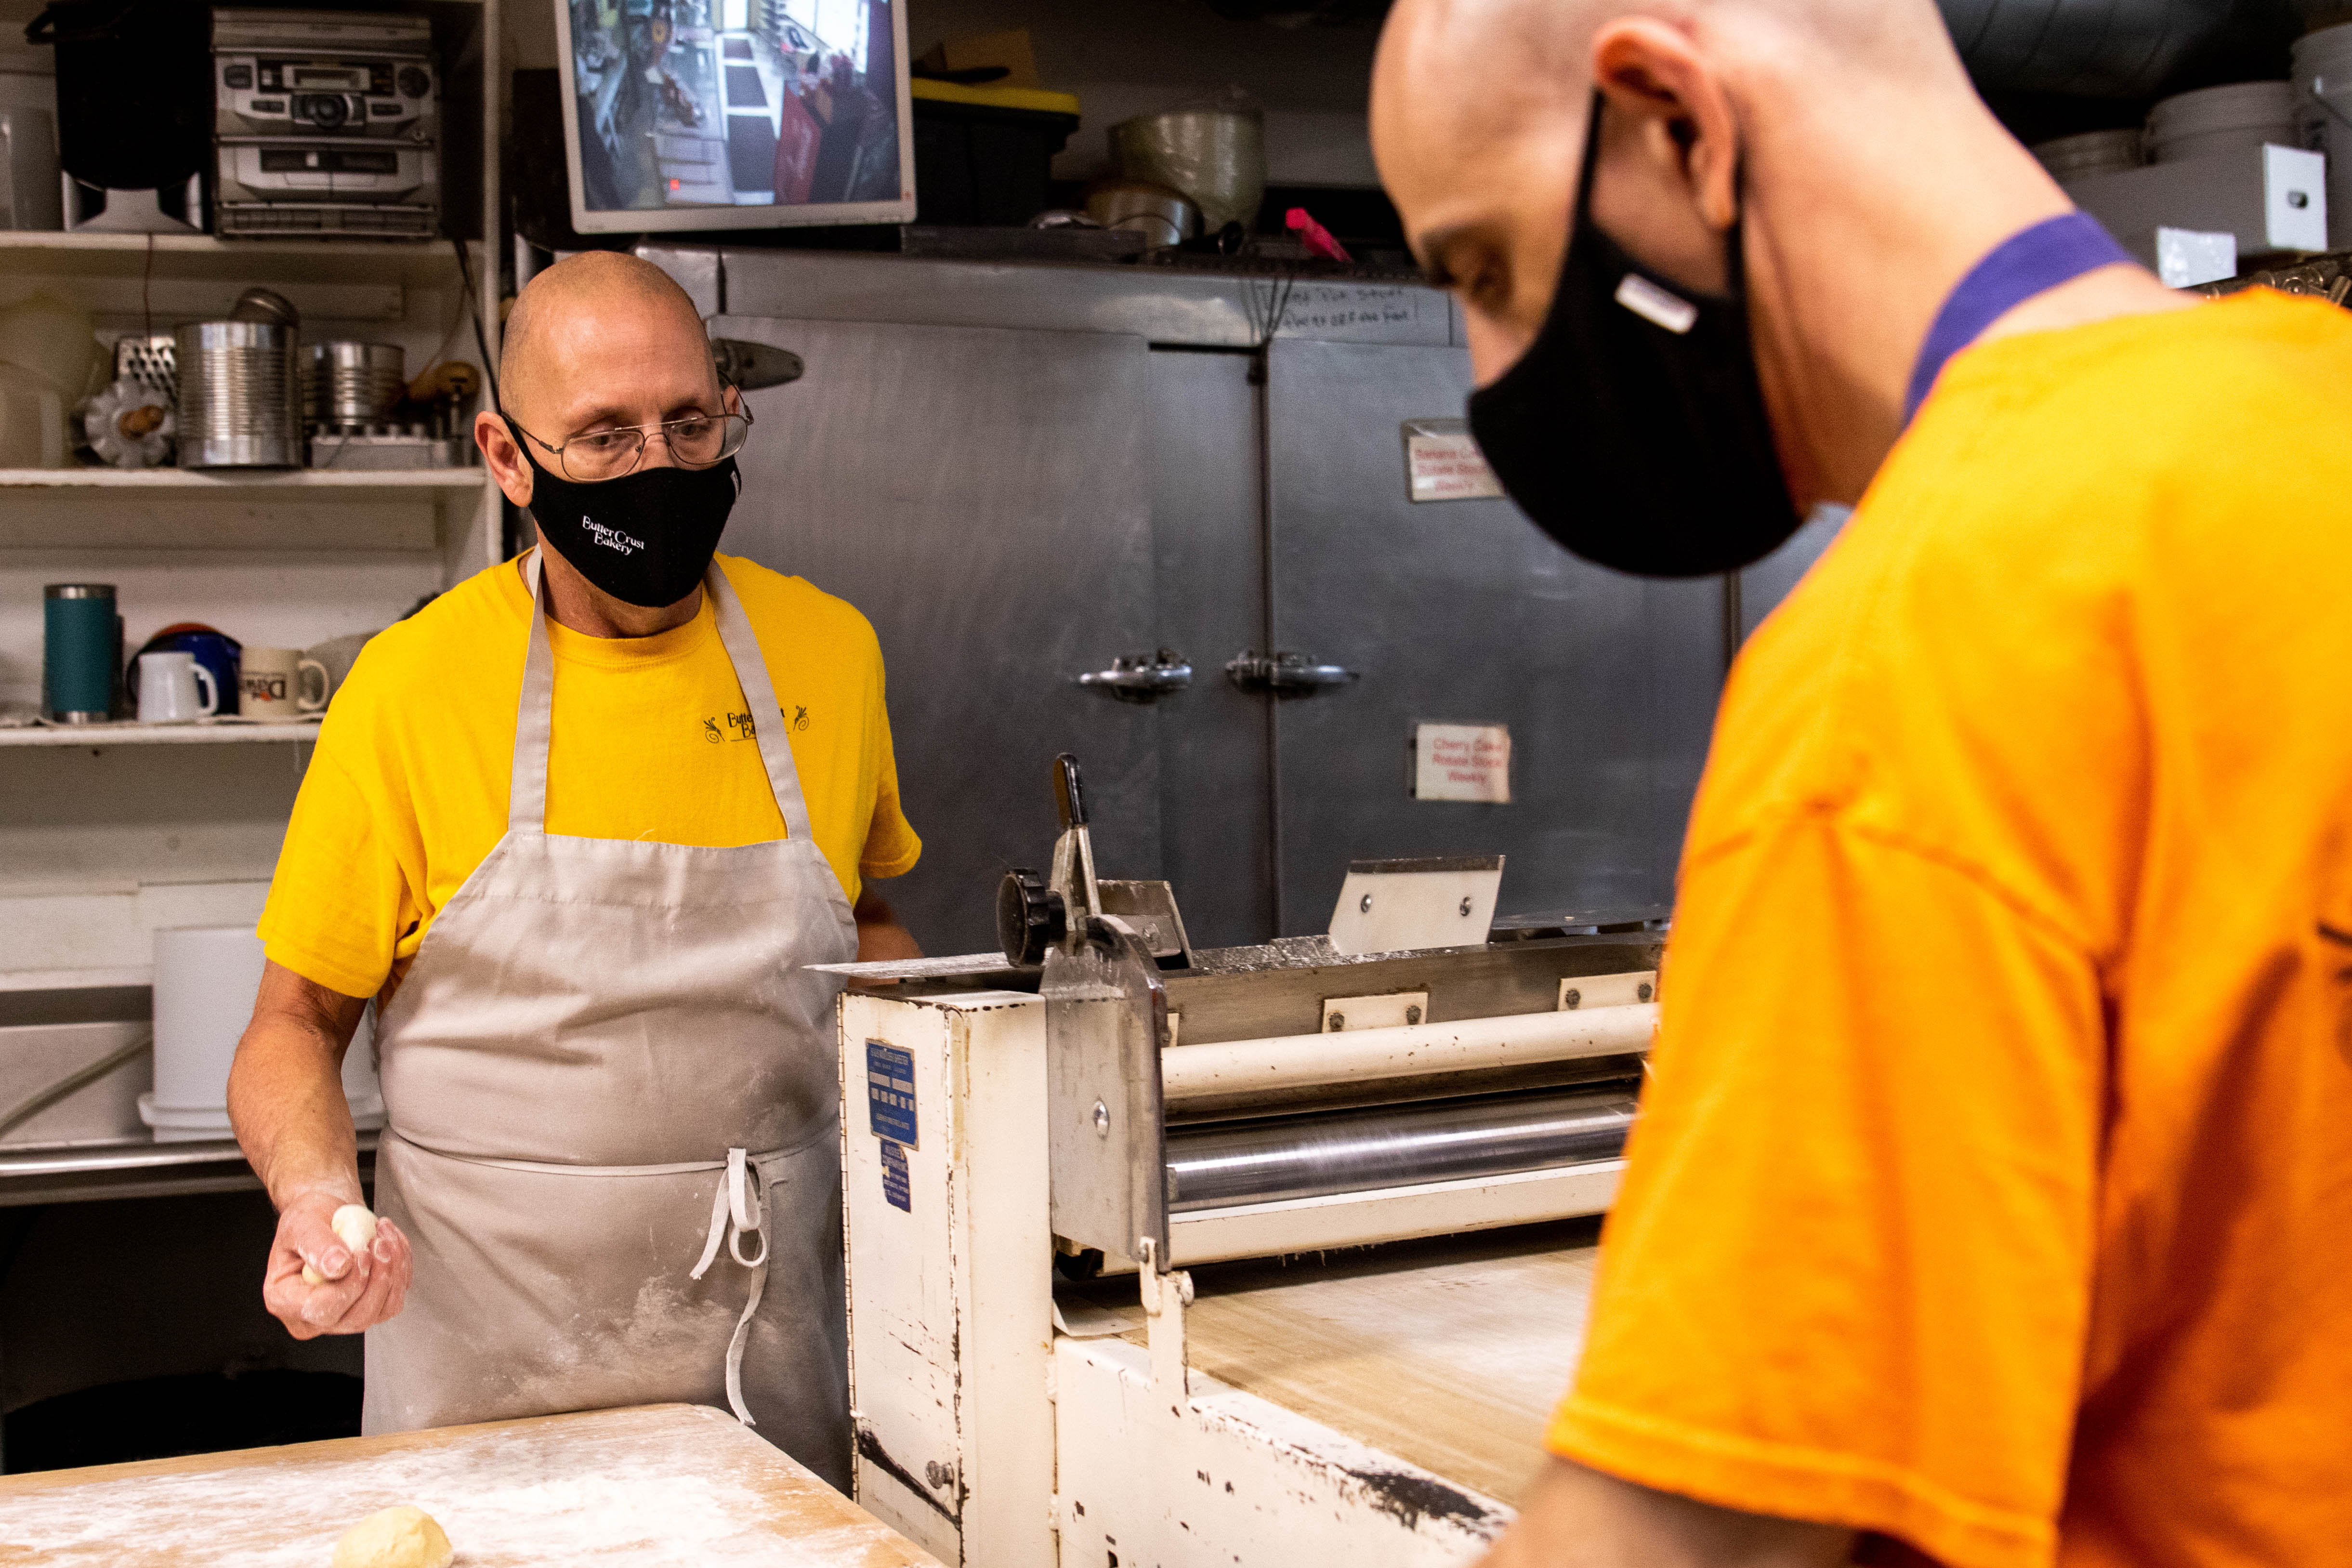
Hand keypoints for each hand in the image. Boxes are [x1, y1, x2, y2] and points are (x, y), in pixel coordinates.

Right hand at [262, 1190, 411, 1338]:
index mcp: (283, 1299)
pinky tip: (391, 1245)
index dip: (348, 1284)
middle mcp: (311, 1317)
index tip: (362, 1252)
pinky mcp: (369, 1308)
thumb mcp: (302, 1222)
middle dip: (377, 1278)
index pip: (319, 1309)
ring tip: (386, 1237)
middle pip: (356, 1318)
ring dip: (393, 1272)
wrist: (329, 1217)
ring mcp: (342, 1316)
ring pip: (381, 1311)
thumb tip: (338, 1266)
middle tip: (380, 1241)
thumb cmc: (309, 1220)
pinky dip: (400, 1271)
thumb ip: (316, 1244)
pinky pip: (394, 1300)